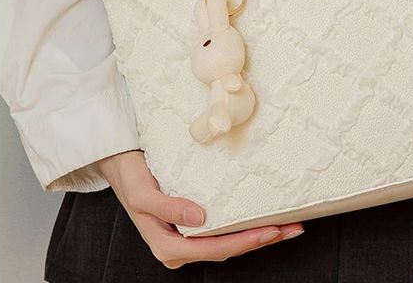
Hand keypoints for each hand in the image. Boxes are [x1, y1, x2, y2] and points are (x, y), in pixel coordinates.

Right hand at [97, 150, 303, 268]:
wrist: (119, 163)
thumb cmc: (130, 178)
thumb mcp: (143, 193)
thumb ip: (169, 207)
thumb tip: (200, 218)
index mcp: (169, 246)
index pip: (215, 249)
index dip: (246, 242)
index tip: (272, 231)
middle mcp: (180, 246)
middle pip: (227, 249)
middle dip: (261, 240)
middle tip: (292, 228)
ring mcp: (187, 236)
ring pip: (227, 241)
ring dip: (257, 234)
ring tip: (287, 225)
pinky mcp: (192, 223)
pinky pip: (222, 229)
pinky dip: (245, 224)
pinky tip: (264, 217)